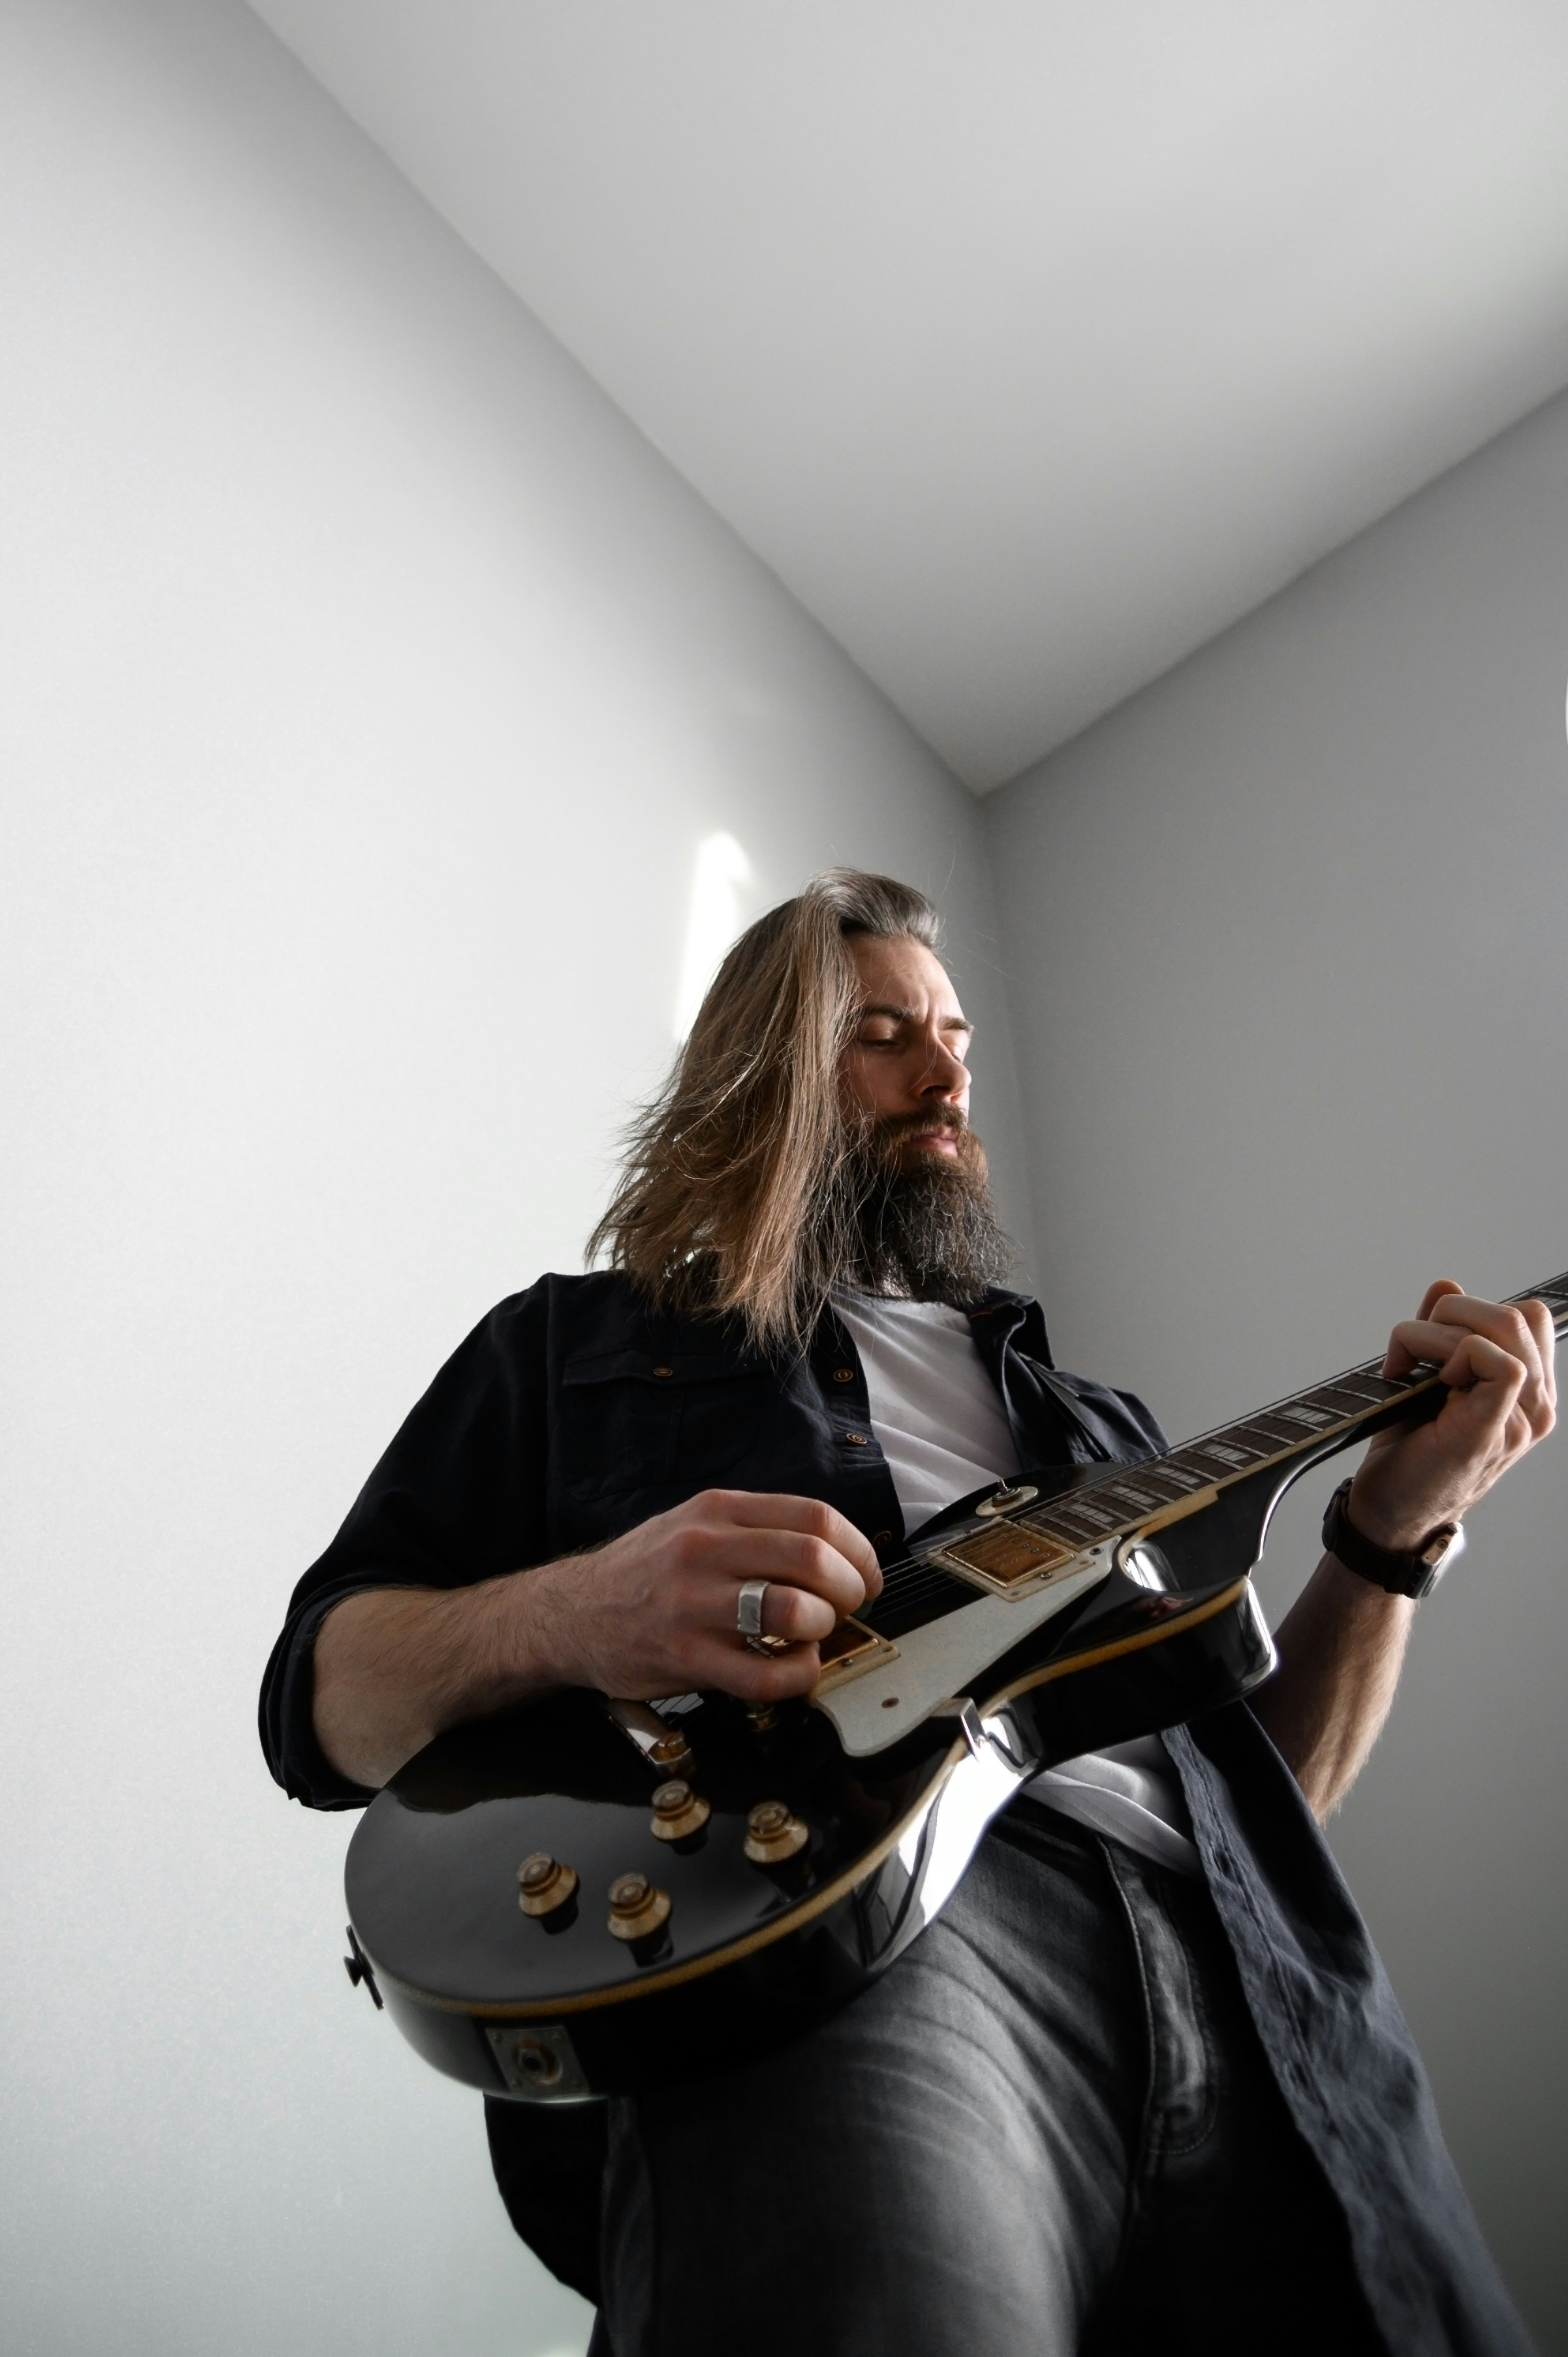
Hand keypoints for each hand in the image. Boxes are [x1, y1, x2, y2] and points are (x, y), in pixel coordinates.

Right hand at [520, 1489, 883, 1705]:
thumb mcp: (694, 1524)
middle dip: (849, 1588)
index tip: (865, 1575)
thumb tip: (834, 1555)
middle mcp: (704, 1549)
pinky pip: (766, 1674)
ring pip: (793, 1610)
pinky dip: (799, 1675)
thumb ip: (756, 1531)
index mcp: (716, 1511)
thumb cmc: (645, 1572)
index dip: (858, 1550)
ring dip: (824, 1628)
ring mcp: (693, 1604)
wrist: (570, 1614)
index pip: (815, 1517)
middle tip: (849, 1606)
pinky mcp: (685, 1657)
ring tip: (815, 1634)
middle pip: (812, 1558)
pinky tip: (794, 1668)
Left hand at [1349, 1283, 1555, 1550]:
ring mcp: (1522, 1422)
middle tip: (1410, 1347)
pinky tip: (1426, 1381)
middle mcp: (1537, 1407)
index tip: (1432, 1339)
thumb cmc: (1409, 1449)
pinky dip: (1450, 1352)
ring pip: (1506, 1328)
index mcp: (1530, 1393)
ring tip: (1408, 1364)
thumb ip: (1443, 1332)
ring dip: (1438, 1331)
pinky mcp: (1493, 1431)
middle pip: (1519, 1314)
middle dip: (1452, 1312)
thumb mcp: (1426, 1378)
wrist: (1390, 1512)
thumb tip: (1448, 1285)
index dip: (1477, 1311)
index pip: (1529, 1318)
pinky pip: (1499, 1363)